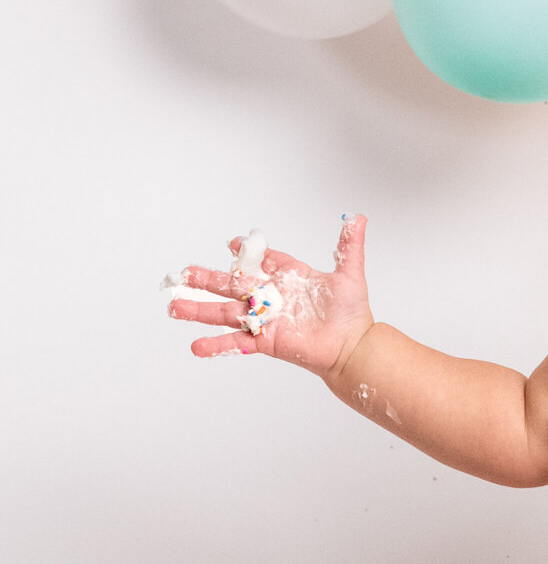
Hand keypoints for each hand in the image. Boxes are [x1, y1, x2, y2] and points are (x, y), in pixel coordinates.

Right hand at [166, 215, 374, 375]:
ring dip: (199, 310)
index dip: (246, 252)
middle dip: (207, 279)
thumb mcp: (349, 274)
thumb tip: (358, 217)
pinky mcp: (264, 341)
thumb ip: (349, 246)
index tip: (233, 244)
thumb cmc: (350, 312)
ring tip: (174, 306)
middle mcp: (270, 296)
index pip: (261, 261)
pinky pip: (236, 342)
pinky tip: (196, 346)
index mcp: (286, 276)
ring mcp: (264, 319)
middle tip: (183, 273)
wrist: (351, 346)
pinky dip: (216, 345)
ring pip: (225, 312)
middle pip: (232, 284)